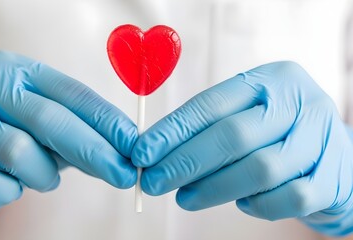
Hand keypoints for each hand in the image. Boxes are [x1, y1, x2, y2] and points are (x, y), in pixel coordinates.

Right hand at [0, 51, 136, 225]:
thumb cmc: (10, 138)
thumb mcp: (46, 130)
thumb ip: (80, 136)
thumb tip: (125, 154)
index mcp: (19, 71)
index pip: (72, 94)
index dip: (107, 121)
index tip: (134, 144)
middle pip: (50, 119)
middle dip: (94, 151)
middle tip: (122, 175)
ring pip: (20, 152)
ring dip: (43, 175)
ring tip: (44, 177)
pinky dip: (8, 191)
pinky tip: (9, 185)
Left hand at [132, 62, 352, 236]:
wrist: (334, 153)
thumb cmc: (276, 131)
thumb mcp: (248, 114)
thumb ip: (209, 128)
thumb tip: (156, 154)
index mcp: (272, 79)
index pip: (212, 105)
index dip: (172, 131)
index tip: (142, 153)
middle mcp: (301, 103)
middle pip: (232, 136)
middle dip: (185, 163)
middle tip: (154, 182)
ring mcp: (321, 140)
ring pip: (258, 170)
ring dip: (213, 188)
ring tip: (184, 197)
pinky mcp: (332, 177)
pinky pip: (287, 199)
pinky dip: (257, 205)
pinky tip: (241, 203)